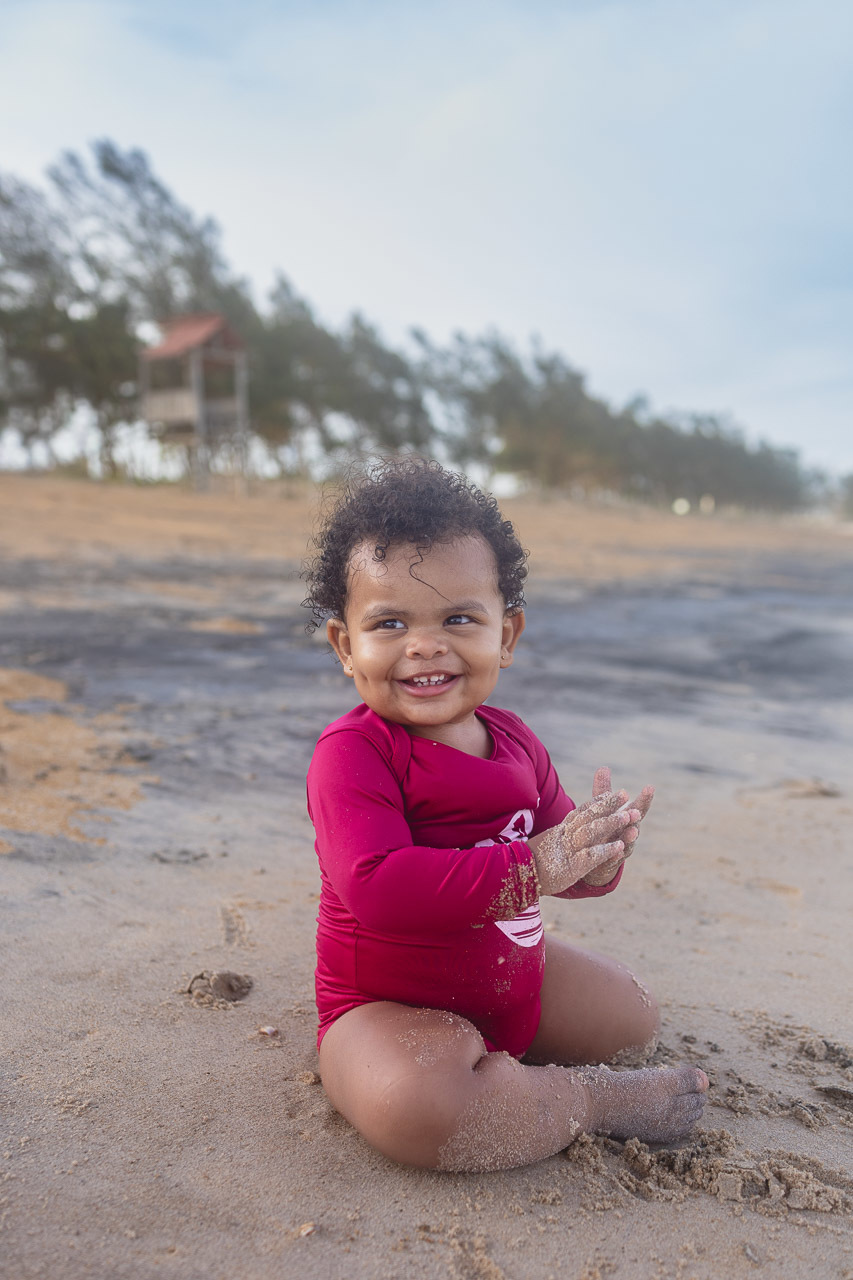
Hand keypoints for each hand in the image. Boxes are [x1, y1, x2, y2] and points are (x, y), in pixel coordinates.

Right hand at [529, 787, 640, 896]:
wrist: (515, 876)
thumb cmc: (529, 862)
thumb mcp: (547, 843)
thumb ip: (559, 835)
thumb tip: (567, 829)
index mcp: (560, 830)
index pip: (581, 811)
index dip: (598, 801)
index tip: (613, 793)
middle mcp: (565, 835)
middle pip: (589, 815)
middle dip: (608, 805)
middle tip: (624, 794)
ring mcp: (568, 849)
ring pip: (592, 831)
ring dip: (611, 823)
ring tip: (629, 816)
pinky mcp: (571, 866)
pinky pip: (591, 855)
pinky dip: (606, 850)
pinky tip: (620, 847)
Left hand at [581, 766, 653, 885]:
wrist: (597, 856)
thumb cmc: (603, 827)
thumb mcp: (602, 808)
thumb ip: (604, 790)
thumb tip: (603, 767)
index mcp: (627, 818)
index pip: (638, 806)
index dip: (645, 798)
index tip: (650, 787)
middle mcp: (628, 832)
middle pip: (635, 824)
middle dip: (637, 817)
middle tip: (637, 811)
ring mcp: (622, 847)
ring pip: (628, 842)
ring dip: (630, 837)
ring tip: (632, 831)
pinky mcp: (612, 860)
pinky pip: (615, 858)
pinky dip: (616, 855)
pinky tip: (616, 852)